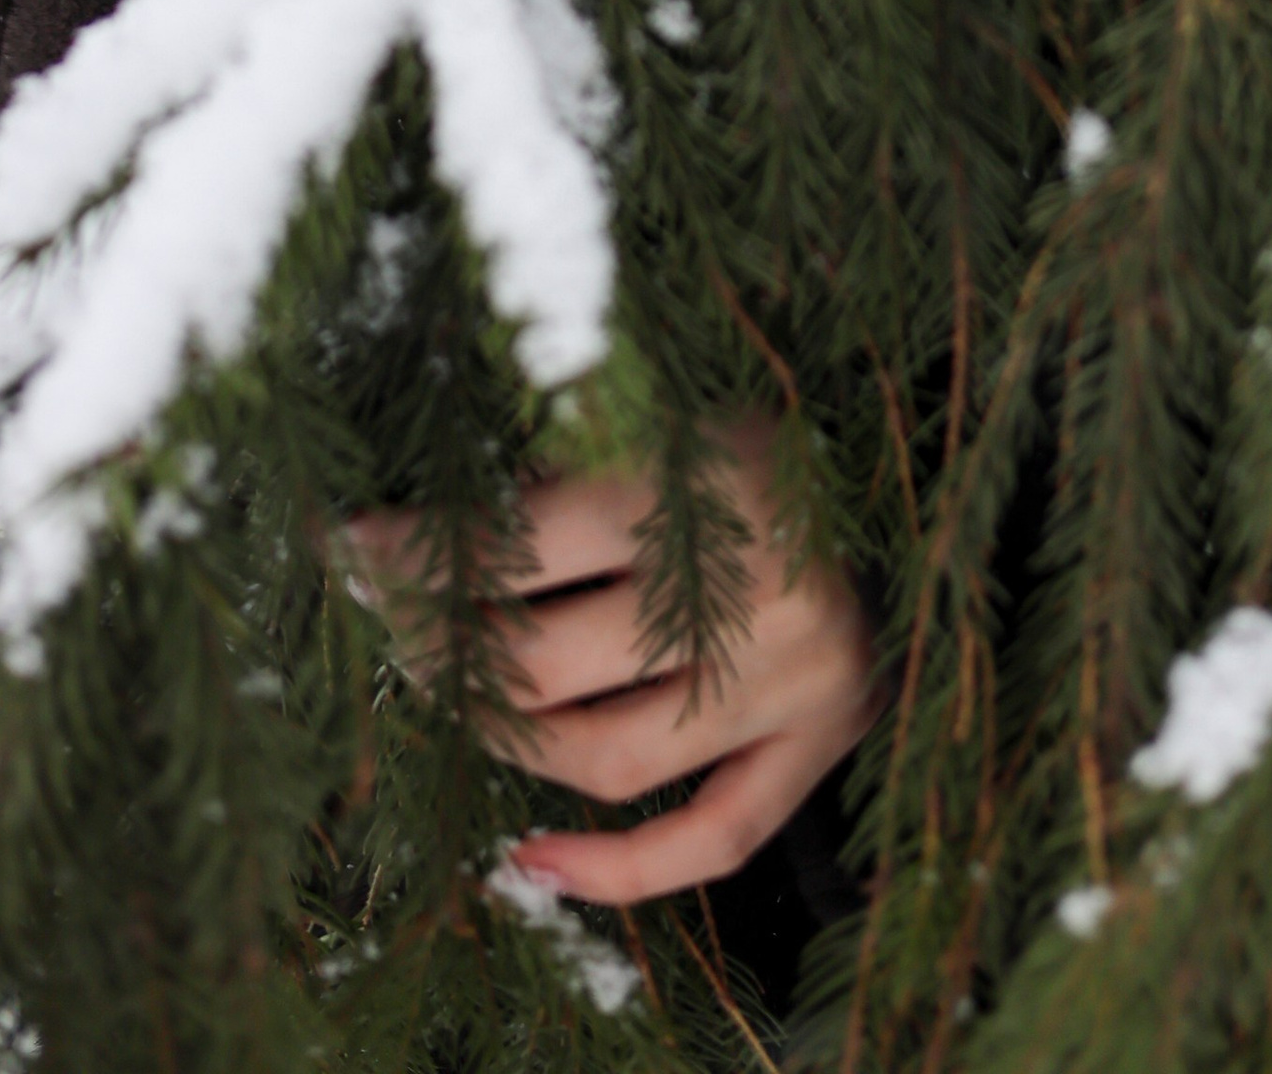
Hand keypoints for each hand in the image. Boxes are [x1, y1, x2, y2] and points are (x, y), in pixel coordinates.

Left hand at [343, 417, 878, 906]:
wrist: (922, 460)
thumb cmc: (769, 423)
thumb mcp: (668, 403)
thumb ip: (568, 456)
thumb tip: (423, 523)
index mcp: (709, 482)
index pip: (518, 549)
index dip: (416, 558)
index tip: (349, 549)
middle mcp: (758, 592)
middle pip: (545, 664)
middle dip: (443, 649)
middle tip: (390, 624)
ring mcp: (799, 681)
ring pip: (608, 757)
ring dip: (505, 739)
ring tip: (451, 699)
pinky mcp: (827, 740)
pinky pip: (711, 838)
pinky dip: (615, 869)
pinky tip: (527, 858)